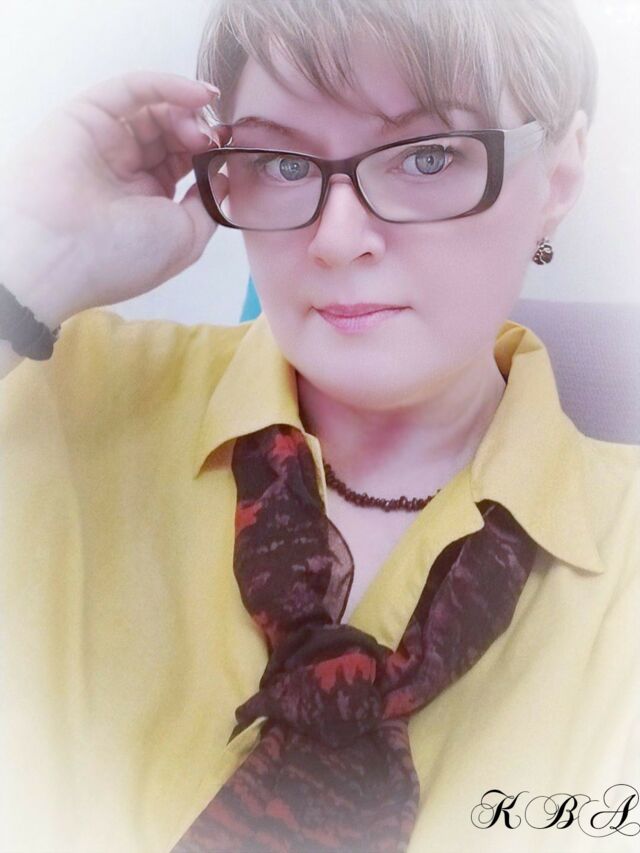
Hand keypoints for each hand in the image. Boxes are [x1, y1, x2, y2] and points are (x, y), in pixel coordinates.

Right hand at [0, 70, 230, 325]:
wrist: (61, 254)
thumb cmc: (123, 258)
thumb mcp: (187, 239)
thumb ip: (209, 204)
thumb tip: (222, 174)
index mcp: (146, 203)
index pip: (184, 164)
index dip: (210, 154)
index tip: (231, 152)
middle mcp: (125, 171)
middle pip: (172, 134)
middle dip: (201, 132)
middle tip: (216, 140)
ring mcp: (105, 142)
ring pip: (154, 110)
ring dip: (187, 113)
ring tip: (203, 129)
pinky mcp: (87, 116)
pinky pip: (132, 90)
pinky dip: (167, 85)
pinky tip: (199, 93)